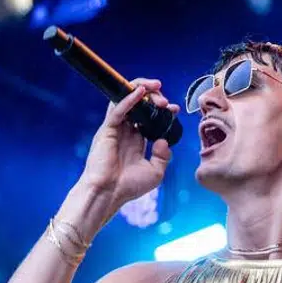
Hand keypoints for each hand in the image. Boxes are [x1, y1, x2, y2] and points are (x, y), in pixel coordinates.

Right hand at [78, 78, 178, 206]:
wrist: (108, 194)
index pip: (149, 117)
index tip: (174, 109)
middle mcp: (125, 132)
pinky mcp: (107, 130)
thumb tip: (163, 140)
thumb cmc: (127, 187)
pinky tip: (141, 91)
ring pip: (126, 99)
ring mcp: (115, 129)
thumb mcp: (155, 173)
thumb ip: (163, 156)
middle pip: (139, 104)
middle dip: (155, 97)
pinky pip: (118, 109)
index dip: (162, 110)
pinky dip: (129, 98)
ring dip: (142, 89)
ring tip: (156, 87)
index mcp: (135, 140)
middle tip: (166, 103)